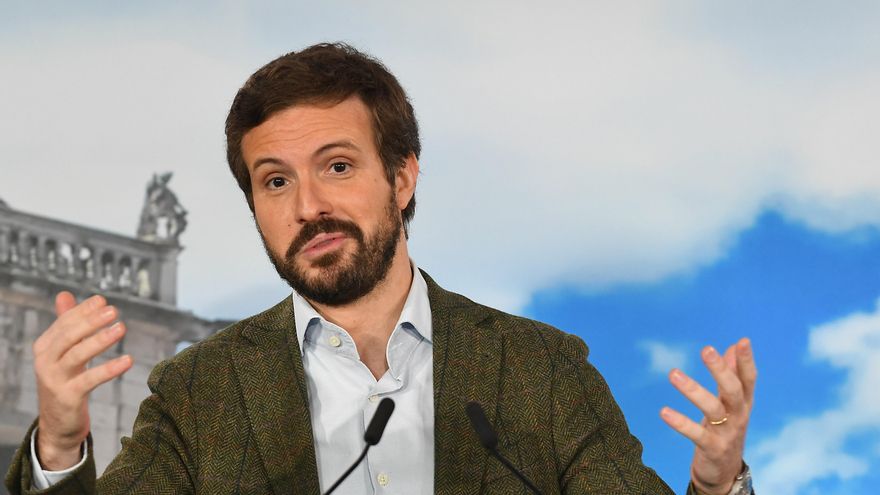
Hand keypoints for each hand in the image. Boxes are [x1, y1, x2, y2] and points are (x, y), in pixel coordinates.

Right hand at [33, 292, 132, 469]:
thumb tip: (64, 294)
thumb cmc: (65, 381)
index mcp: (45, 347)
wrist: (58, 424)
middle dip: (90, 321)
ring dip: (100, 340)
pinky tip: (128, 360)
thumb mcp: (63, 351)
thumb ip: (65, 324)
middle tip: (113, 310)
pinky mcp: (68, 397)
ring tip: (121, 328)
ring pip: (78, 355)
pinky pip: (90, 380)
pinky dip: (110, 369)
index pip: (64, 323)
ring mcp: (55, 380)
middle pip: (68, 336)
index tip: (103, 301)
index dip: (83, 310)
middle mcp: (45, 362)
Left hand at [660, 338, 756, 494]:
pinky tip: (664, 412)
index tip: (744, 341)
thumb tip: (734, 346)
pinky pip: (696, 434)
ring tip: (673, 373)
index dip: (746, 361)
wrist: (725, 474)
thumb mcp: (731, 403)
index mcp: (744, 403)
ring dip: (693, 390)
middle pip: (733, 390)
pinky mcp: (712, 449)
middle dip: (721, 370)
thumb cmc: (726, 430)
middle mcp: (739, 416)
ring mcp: (726, 433)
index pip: (748, 379)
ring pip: (713, 409)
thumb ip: (733, 375)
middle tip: (706, 349)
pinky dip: (681, 423)